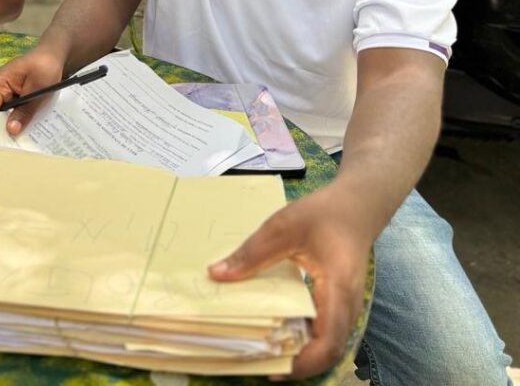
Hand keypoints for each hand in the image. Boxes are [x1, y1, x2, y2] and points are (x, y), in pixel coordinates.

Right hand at [0, 47, 64, 133]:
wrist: (53, 56)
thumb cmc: (45, 68)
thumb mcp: (38, 91)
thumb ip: (24, 111)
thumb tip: (10, 130)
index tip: (2, 141)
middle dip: (0, 127)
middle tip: (12, 145)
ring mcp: (1, 90)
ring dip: (7, 123)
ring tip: (17, 140)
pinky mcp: (9, 94)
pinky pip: (7, 109)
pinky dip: (13, 118)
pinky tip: (22, 128)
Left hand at [208, 184, 370, 379]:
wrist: (356, 206)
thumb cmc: (325, 214)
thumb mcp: (283, 227)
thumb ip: (252, 253)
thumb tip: (217, 274)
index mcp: (337, 290)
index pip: (327, 342)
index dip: (302, 363)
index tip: (273, 367)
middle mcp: (347, 306)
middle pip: (328, 351)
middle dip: (297, 363)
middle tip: (259, 361)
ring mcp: (346, 307)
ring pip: (327, 344)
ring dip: (300, 352)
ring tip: (264, 350)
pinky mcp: (339, 303)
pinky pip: (324, 330)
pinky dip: (303, 338)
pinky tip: (278, 330)